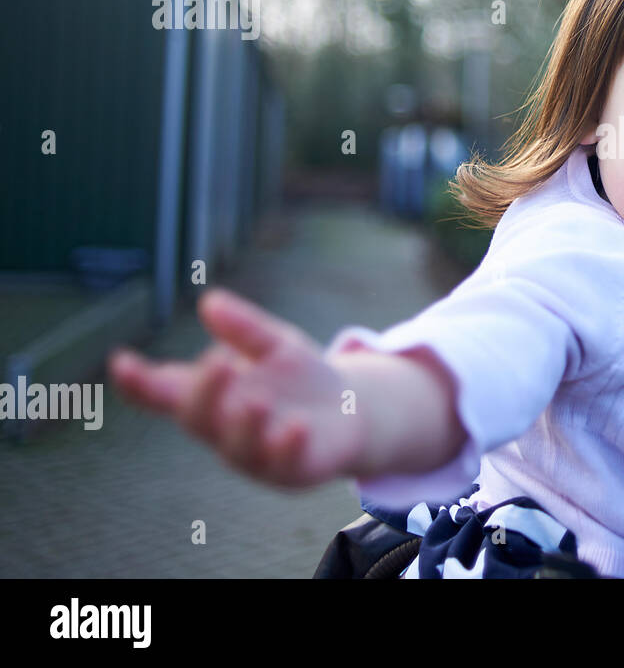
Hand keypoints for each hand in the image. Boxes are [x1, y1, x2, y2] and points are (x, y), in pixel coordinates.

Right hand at [109, 288, 364, 486]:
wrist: (354, 410)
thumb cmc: (301, 378)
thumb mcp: (276, 344)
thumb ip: (245, 328)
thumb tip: (210, 301)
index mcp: (212, 396)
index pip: (164, 392)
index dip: (138, 382)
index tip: (121, 362)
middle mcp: (224, 429)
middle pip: (197, 418)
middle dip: (204, 393)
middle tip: (217, 362)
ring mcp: (255, 454)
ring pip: (235, 448)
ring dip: (242, 426)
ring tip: (255, 401)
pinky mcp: (291, 470)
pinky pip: (283, 464)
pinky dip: (286, 445)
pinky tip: (296, 425)